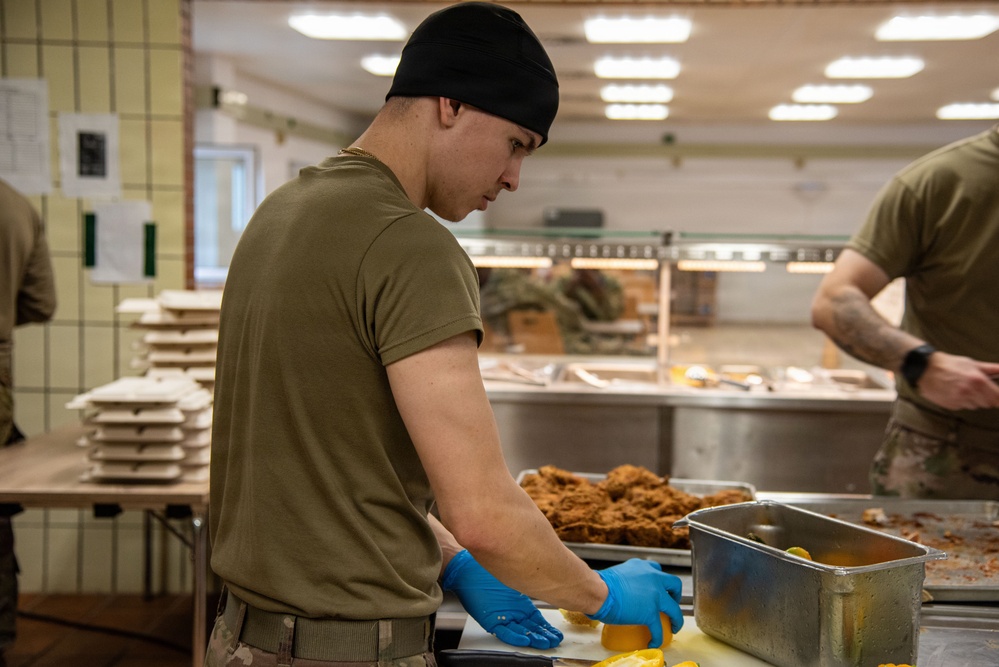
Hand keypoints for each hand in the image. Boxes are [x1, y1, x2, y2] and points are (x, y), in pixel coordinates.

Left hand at [442, 550, 562, 648]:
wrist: (466, 569)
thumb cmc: (488, 572)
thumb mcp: (513, 581)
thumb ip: (528, 584)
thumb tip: (547, 580)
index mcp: (519, 605)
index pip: (537, 620)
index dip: (547, 628)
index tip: (557, 633)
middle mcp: (512, 612)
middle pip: (531, 628)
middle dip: (544, 635)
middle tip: (554, 641)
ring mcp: (502, 617)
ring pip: (520, 632)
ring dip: (532, 638)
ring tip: (544, 643)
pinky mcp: (489, 621)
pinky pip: (504, 631)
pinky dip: (514, 636)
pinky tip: (525, 639)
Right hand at [587, 558, 683, 646]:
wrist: (598, 591)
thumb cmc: (600, 583)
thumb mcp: (618, 574)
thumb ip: (626, 579)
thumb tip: (620, 591)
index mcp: (642, 567)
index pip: (657, 570)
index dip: (660, 580)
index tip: (658, 587)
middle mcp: (652, 578)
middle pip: (674, 584)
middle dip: (675, 594)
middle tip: (671, 603)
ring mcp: (654, 596)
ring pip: (674, 608)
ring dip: (676, 618)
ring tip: (674, 626)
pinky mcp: (650, 613)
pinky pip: (658, 628)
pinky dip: (657, 637)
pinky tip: (653, 642)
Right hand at [920, 352, 998, 410]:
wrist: (925, 369)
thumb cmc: (948, 364)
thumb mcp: (971, 363)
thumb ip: (990, 368)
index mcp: (978, 380)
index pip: (998, 397)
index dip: (998, 397)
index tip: (997, 396)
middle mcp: (970, 392)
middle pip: (988, 404)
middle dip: (986, 398)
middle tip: (977, 389)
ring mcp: (960, 400)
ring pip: (975, 406)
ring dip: (973, 400)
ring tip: (964, 389)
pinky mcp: (951, 405)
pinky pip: (963, 407)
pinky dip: (961, 402)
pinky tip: (955, 393)